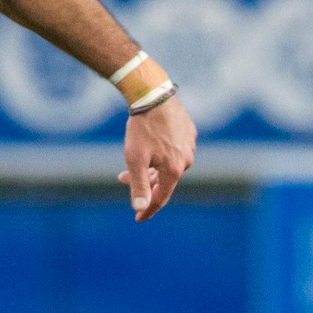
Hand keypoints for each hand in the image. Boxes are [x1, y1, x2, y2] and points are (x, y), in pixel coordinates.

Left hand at [116, 97, 196, 220]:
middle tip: (122, 178)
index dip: (148, 209)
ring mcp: (190, 145)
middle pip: (164, 180)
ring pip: (169, 164)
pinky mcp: (189, 132)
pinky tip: (151, 145)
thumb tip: (140, 208)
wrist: (153, 94)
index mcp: (174, 170)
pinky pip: (175, 150)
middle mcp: (186, 160)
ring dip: (151, 166)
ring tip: (134, 158)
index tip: (138, 218)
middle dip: (144, 182)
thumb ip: (138, 185)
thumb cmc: (142, 128)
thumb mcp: (135, 159)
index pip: (161, 198)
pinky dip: (161, 153)